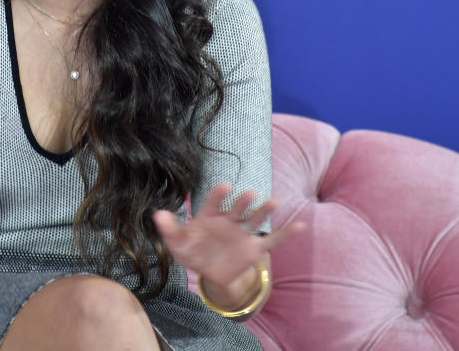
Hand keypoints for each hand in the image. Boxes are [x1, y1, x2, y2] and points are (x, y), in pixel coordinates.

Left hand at [152, 183, 304, 289]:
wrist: (211, 272)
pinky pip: (272, 240)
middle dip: (243, 202)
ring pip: (255, 219)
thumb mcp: (179, 244)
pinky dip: (287, 234)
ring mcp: (243, 233)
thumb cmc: (194, 251)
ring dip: (264, 211)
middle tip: (249, 194)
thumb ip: (170, 229)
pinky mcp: (255, 247)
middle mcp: (229, 220)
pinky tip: (301, 227)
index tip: (225, 186)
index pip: (214, 203)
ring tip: (274, 202)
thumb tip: (158, 214)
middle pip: (237, 209)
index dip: (219, 195)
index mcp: (210, 216)